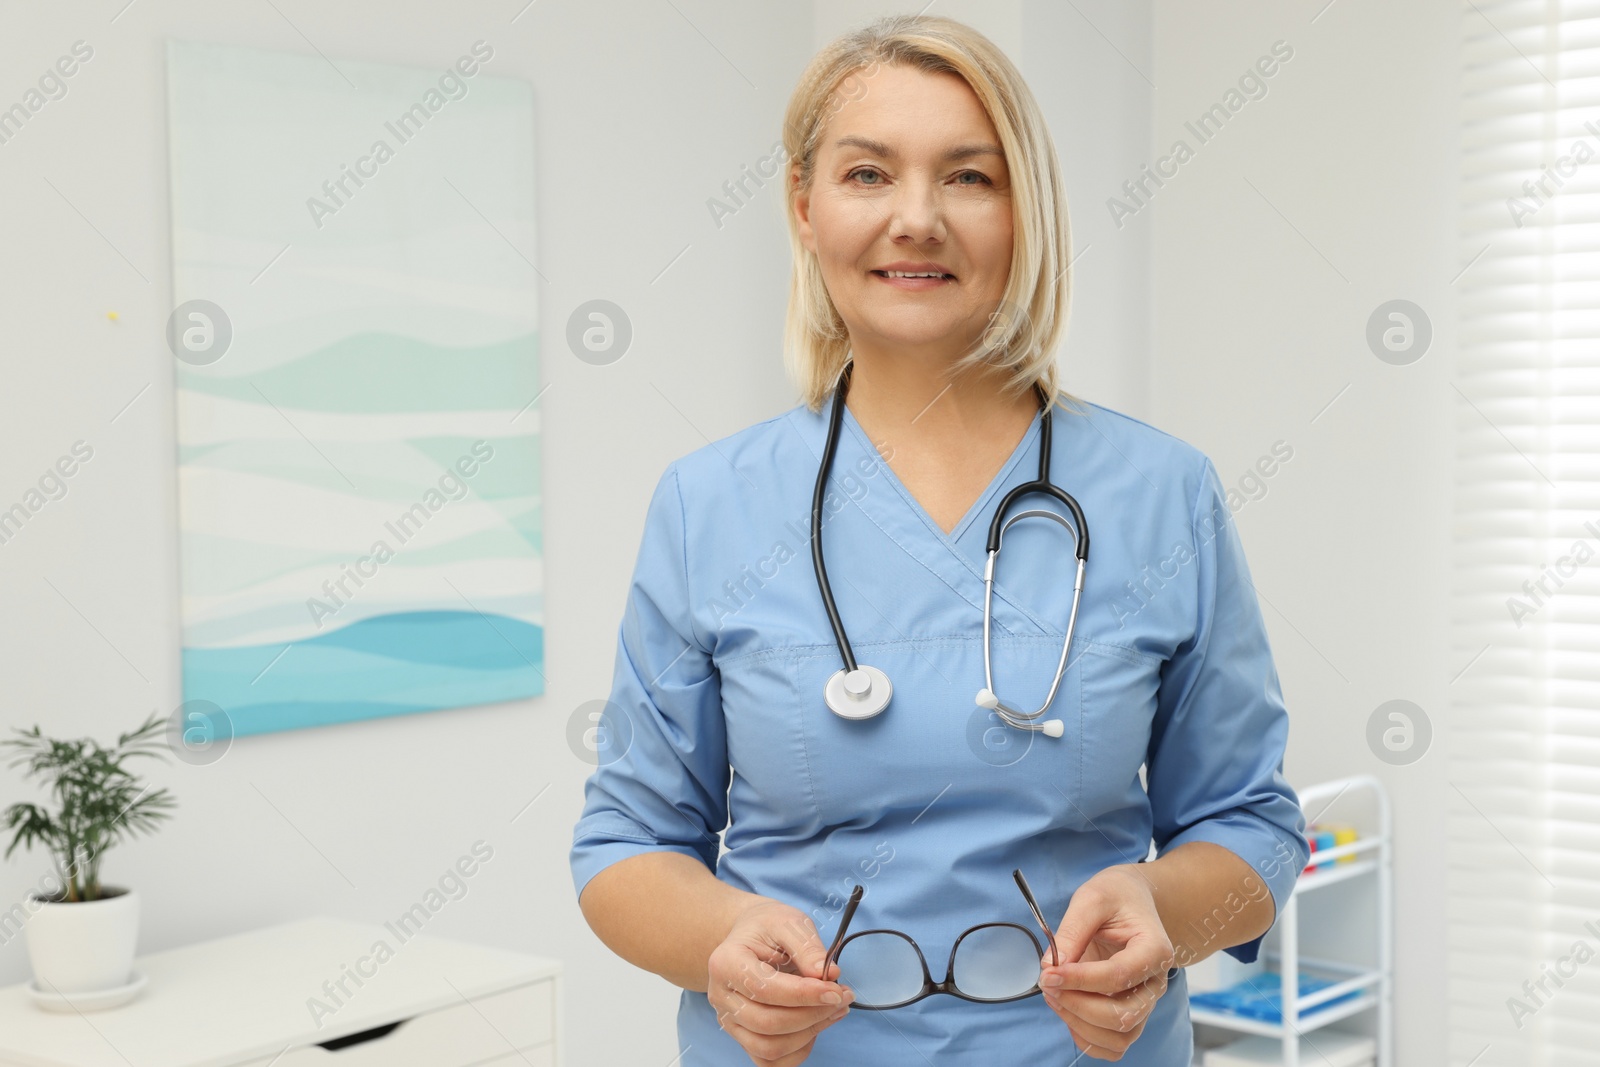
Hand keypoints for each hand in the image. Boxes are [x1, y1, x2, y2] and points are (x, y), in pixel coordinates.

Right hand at [706, 898, 855, 1065]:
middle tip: (842, 997)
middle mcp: (721, 996)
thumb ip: (808, 948)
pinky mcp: (742, 1036)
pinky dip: (798, 1050)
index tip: (835, 990)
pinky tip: (815, 1025)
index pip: (765, 989)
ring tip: (835, 1009)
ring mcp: (729, 1021)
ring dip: (810, 1033)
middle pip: (768, 1024)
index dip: (804, 995)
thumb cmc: (767, 927)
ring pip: (769, 1048)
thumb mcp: (788, 922)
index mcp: (726, 963)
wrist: (750, 935)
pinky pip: (769, 1060)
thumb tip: (830, 975)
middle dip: (812, 1014)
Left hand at [1038, 865, 1175, 1059]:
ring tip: (1054, 995)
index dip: (1079, 980)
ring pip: (1119, 1037)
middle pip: (1122, 1016)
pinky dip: (1087, 1038)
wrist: (1132, 901)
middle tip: (1048, 983)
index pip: (1118, 976)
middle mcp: (1155, 982)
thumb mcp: (1092, 899)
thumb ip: (1072, 931)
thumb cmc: (1116, 897)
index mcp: (1154, 949)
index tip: (1048, 974)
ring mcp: (1144, 1001)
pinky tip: (1067, 1010)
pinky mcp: (1130, 1013)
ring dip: (1079, 1024)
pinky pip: (1114, 1045)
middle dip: (1078, 1006)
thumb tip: (1051, 968)